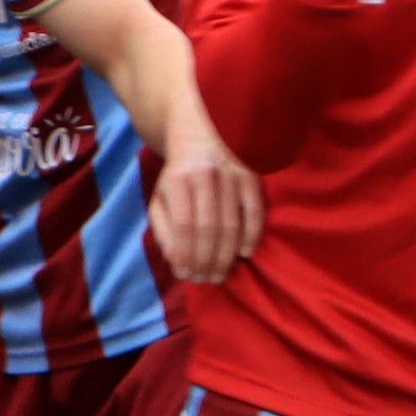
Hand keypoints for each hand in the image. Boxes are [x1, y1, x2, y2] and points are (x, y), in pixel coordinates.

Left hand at [146, 138, 265, 285]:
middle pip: (208, 228)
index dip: (185, 254)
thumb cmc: (179, 177)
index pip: (183, 225)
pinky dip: (251, 235)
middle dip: (205, 260)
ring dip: (226, 255)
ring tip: (219, 274)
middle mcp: (206, 176)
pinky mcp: (252, 177)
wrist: (204, 135)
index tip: (185, 274)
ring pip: (231, 224)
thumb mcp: (160, 197)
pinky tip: (243, 253)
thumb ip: (163, 228)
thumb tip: (175, 259)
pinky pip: (255, 211)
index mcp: (178, 180)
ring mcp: (232, 176)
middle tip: (204, 280)